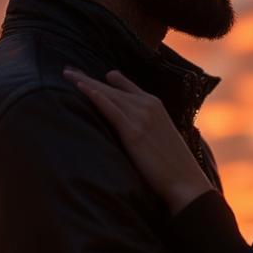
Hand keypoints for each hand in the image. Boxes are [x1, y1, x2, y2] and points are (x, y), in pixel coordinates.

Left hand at [63, 68, 214, 213]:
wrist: (185, 181)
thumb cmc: (173, 165)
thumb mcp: (160, 137)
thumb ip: (145, 126)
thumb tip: (130, 129)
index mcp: (155, 105)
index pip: (126, 86)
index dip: (107, 80)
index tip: (88, 77)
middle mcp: (148, 105)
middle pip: (111, 88)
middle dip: (88, 79)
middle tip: (67, 71)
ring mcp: (141, 117)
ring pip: (108, 95)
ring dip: (85, 83)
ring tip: (67, 74)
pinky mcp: (133, 132)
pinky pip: (110, 109)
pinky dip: (95, 96)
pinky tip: (81, 88)